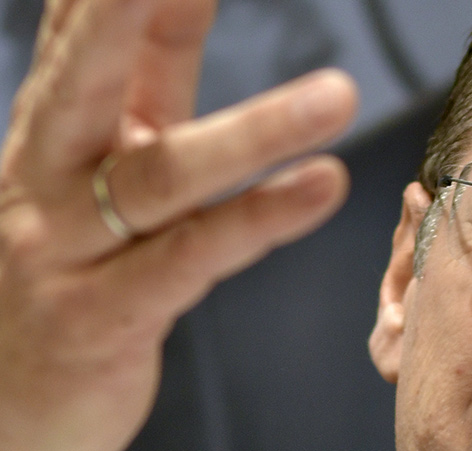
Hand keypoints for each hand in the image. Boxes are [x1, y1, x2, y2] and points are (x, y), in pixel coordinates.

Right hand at [0, 0, 356, 450]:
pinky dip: (259, 221)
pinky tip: (322, 188)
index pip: (87, 35)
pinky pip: (192, 259)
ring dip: (255, 132)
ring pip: (163, 175)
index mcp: (56, 133)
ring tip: (337, 95)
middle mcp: (50, 178)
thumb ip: (140, 94)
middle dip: (129, 10)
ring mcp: (68, 249)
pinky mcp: (104, 316)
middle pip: (89, 76)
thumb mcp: (96, 175)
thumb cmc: (63, 276)